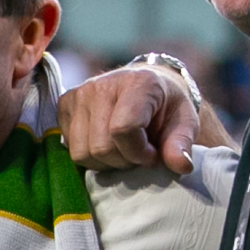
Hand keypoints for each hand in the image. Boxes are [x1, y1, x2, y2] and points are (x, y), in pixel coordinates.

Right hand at [54, 65, 197, 173]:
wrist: (147, 84)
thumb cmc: (167, 106)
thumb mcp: (185, 123)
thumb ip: (182, 144)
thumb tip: (181, 166)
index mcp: (137, 83)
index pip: (123, 129)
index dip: (138, 152)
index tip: (152, 154)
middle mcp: (101, 85)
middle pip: (101, 146)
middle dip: (123, 160)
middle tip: (139, 154)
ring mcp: (79, 94)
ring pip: (82, 152)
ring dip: (105, 162)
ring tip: (122, 150)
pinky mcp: (64, 104)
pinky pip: (70, 148)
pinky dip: (90, 155)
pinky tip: (106, 143)